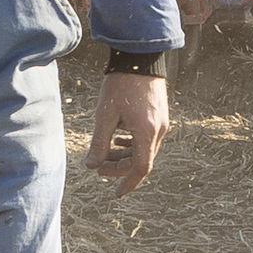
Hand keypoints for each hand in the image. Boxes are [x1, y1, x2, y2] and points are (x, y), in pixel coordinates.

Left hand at [88, 72, 168, 194]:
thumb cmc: (120, 85)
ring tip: (106, 152)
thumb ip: (98, 142)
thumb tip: (91, 166)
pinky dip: (133, 144)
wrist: (140, 59)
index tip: (116, 193)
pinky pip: (148, 139)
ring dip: (125, 155)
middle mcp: (158, 131)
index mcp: (146, 133)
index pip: (140, 169)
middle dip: (120, 167)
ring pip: (144, 150)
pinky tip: (118, 139)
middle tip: (99, 167)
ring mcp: (161, 124)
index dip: (127, 183)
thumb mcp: (105, 115)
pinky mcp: (160, 116)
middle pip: (141, 161)